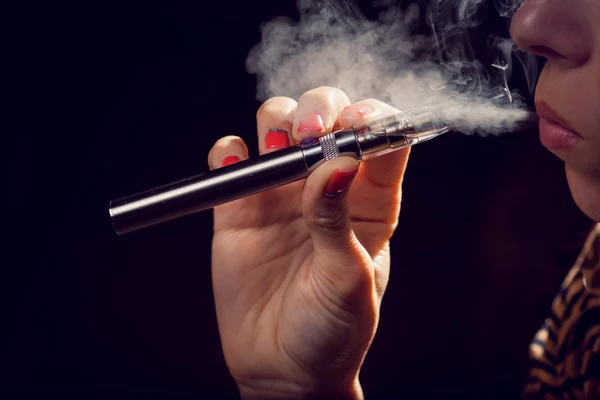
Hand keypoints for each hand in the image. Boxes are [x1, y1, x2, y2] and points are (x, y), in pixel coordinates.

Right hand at [209, 87, 409, 398]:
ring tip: (276, 146)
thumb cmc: (332, 331)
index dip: (373, 117)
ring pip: (277, 124)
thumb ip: (338, 221)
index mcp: (369, 202)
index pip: (381, 139)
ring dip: (276, 119)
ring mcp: (281, 193)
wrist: (282, 368)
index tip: (358, 121)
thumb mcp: (347, 280)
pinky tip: (234, 163)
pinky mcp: (239, 207)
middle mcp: (325, 187)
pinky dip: (228, 150)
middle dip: (319, 108)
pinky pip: (230, 159)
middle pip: (326, 116)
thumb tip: (338, 164)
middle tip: (310, 132)